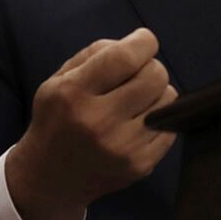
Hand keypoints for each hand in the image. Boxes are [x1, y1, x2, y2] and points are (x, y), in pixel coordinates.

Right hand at [5, 28, 177, 219]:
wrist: (49, 178)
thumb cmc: (58, 119)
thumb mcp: (59, 79)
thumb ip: (97, 53)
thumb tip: (139, 44)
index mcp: (73, 94)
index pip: (125, 57)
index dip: (143, 42)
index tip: (143, 41)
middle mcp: (99, 122)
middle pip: (155, 75)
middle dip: (150, 67)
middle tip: (136, 75)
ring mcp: (123, 147)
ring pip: (168, 98)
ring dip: (156, 93)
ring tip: (135, 101)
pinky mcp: (141, 165)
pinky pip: (171, 126)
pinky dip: (159, 118)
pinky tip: (138, 123)